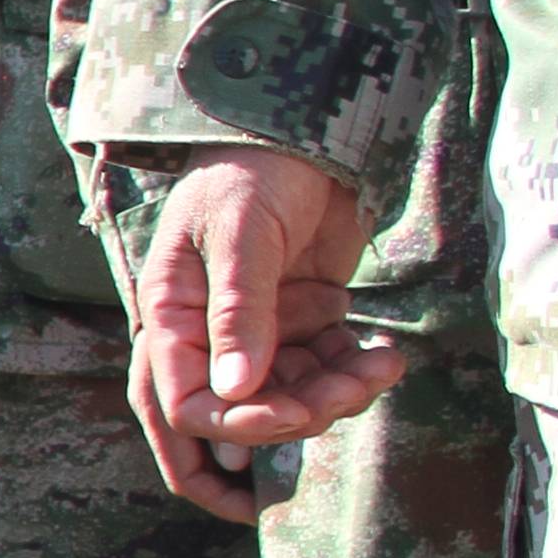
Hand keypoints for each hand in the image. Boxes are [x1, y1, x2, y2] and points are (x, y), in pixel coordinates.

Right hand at [131, 149, 406, 521]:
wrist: (308, 132)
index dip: (235, 425)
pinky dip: (356, 375)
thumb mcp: (241, 234)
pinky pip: (325, 374)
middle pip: (234, 421)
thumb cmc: (255, 169)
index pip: (184, 405)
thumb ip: (238, 312)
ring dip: (336, 397)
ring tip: (381, 365)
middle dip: (293, 421)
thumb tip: (234, 391)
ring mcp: (259, 335)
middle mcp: (208, 338)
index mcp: (172, 319)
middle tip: (347, 392)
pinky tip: (386, 354)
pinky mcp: (304, 327)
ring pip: (289, 402)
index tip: (292, 412)